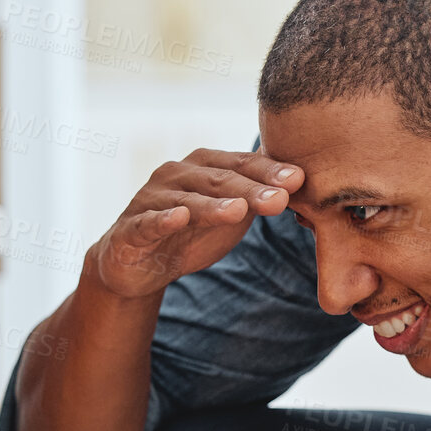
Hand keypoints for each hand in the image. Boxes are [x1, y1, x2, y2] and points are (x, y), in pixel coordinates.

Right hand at [86, 148, 301, 300]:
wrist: (141, 265)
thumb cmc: (192, 233)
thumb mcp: (231, 216)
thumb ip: (259, 200)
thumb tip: (300, 184)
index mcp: (204, 166)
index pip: (242, 165)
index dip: (269, 171)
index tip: (299, 179)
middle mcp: (177, 175)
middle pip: (219, 180)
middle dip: (251, 188)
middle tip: (281, 198)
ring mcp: (152, 199)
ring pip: (186, 200)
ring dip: (212, 205)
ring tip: (239, 210)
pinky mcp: (131, 227)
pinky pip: (147, 222)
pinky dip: (162, 219)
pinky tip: (178, 218)